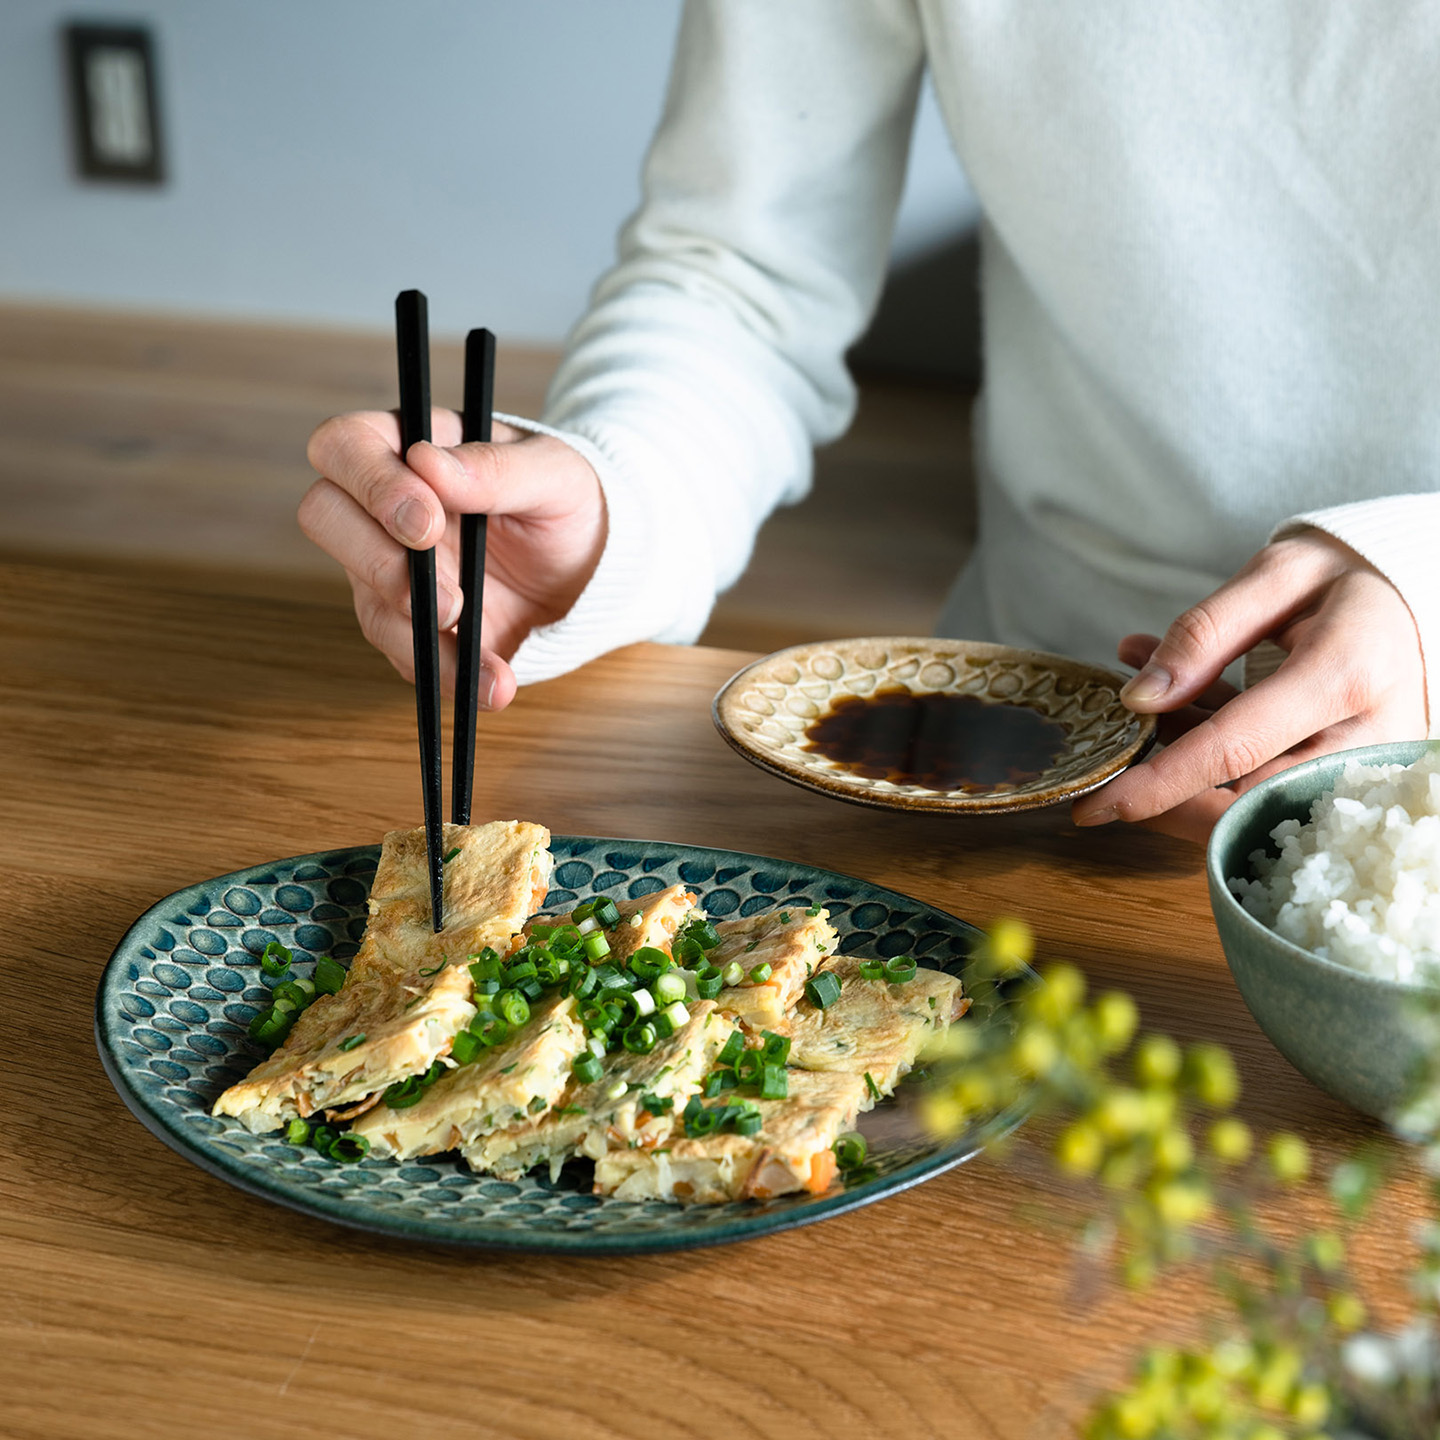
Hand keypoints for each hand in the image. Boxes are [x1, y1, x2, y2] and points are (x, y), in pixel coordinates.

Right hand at [300, 409, 605, 708]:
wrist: (589, 569)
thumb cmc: (567, 500)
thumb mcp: (555, 475)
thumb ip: (496, 469)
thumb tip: (428, 464)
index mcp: (410, 445)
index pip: (345, 445)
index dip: (370, 483)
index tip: (428, 523)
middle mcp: (383, 507)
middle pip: (324, 517)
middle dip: (380, 564)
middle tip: (449, 600)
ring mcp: (389, 569)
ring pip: (366, 603)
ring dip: (422, 638)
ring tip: (489, 663)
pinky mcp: (410, 625)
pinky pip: (407, 655)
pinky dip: (451, 675)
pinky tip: (494, 683)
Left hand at [1071, 531, 1427, 842]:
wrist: (1414, 603)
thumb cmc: (1348, 579)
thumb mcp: (1277, 575)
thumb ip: (1205, 632)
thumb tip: (1138, 699)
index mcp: (1345, 674)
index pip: (1235, 749)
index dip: (1161, 782)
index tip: (1098, 802)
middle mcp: (1365, 738)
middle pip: (1245, 801)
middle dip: (1164, 796)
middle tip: (1106, 763)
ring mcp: (1364, 770)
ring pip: (1251, 805)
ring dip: (1181, 771)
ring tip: (1142, 706)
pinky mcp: (1350, 784)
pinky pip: (1265, 793)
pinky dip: (1206, 763)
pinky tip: (1170, 708)